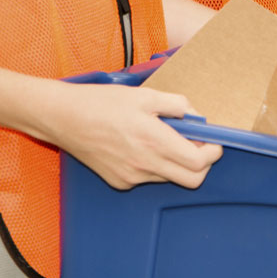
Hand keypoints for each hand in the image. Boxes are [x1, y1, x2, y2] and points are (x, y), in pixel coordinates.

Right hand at [44, 82, 221, 189]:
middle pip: (192, 180)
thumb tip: (197, 116)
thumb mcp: (145, 95)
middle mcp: (145, 165)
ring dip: (176, 163)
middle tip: (196, 145)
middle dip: (201, 164)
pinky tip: (139, 147)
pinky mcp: (119, 182)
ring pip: (169, 178)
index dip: (213, 152)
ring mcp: (131, 177)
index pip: (200, 162)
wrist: (63, 118)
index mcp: (155, 141)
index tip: (212, 141)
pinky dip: (154, 166)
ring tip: (161, 139)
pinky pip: (148, 178)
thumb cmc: (101, 103)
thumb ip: (177, 105)